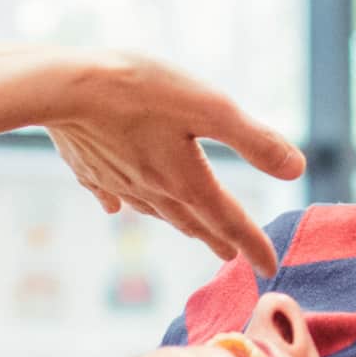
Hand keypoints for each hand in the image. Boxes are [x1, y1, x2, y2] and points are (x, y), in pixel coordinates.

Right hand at [49, 52, 306, 275]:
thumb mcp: (209, 106)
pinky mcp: (89, 168)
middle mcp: (153, 190)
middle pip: (194, 222)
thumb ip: (253, 139)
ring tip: (191, 228)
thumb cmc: (137, 89)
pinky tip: (116, 206)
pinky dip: (120, 202)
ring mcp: (117, 182)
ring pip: (155, 211)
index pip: (229, 221)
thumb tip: (296, 169)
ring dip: (178, 222)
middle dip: (217, 240)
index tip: (270, 267)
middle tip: (233, 256)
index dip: (254, 244)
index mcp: (186, 180)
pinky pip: (110, 194)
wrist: (59, 88)